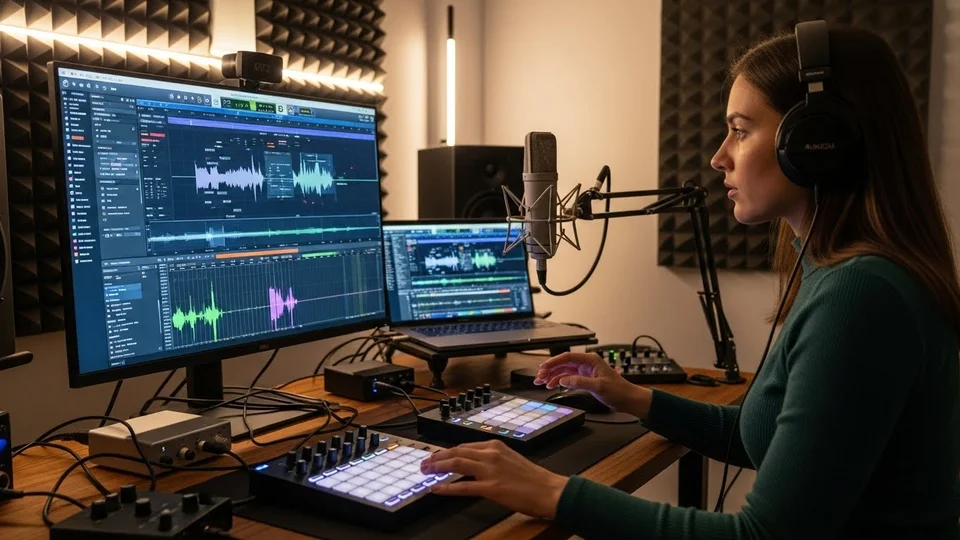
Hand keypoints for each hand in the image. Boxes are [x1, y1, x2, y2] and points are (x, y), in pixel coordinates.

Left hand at [420, 440, 567, 519]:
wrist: (549, 490)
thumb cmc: (533, 479)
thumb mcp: (511, 460)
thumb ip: (493, 459)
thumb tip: (476, 465)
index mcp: (496, 446)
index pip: (465, 446)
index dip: (447, 451)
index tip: (437, 456)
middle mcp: (491, 454)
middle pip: (456, 452)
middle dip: (437, 457)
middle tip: (425, 463)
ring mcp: (490, 470)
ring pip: (456, 463)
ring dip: (437, 467)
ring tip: (425, 471)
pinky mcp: (491, 487)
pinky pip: (463, 486)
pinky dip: (447, 487)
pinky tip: (437, 489)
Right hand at [534, 352, 649, 416]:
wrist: (628, 399)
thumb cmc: (619, 391)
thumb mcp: (599, 387)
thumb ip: (580, 382)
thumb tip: (563, 380)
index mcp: (590, 360)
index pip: (567, 357)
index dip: (553, 362)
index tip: (543, 368)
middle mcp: (586, 363)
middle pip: (563, 363)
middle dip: (550, 370)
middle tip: (538, 377)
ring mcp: (585, 371)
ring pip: (564, 371)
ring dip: (552, 376)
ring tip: (541, 383)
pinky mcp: (585, 379)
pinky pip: (568, 378)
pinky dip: (559, 381)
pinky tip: (552, 385)